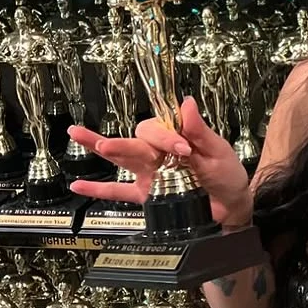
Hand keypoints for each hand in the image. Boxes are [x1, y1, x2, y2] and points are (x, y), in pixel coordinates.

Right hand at [68, 96, 253, 228]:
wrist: (231, 205)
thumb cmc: (226, 174)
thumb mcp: (217, 150)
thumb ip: (199, 130)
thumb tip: (187, 102)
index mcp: (175, 137)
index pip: (159, 130)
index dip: (165, 137)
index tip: (182, 147)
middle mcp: (159, 153)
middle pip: (135, 142)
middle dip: (121, 143)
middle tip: (107, 144)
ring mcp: (150, 173)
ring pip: (121, 159)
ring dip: (99, 147)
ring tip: (77, 134)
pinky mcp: (148, 194)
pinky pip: (119, 192)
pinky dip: (98, 190)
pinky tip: (78, 185)